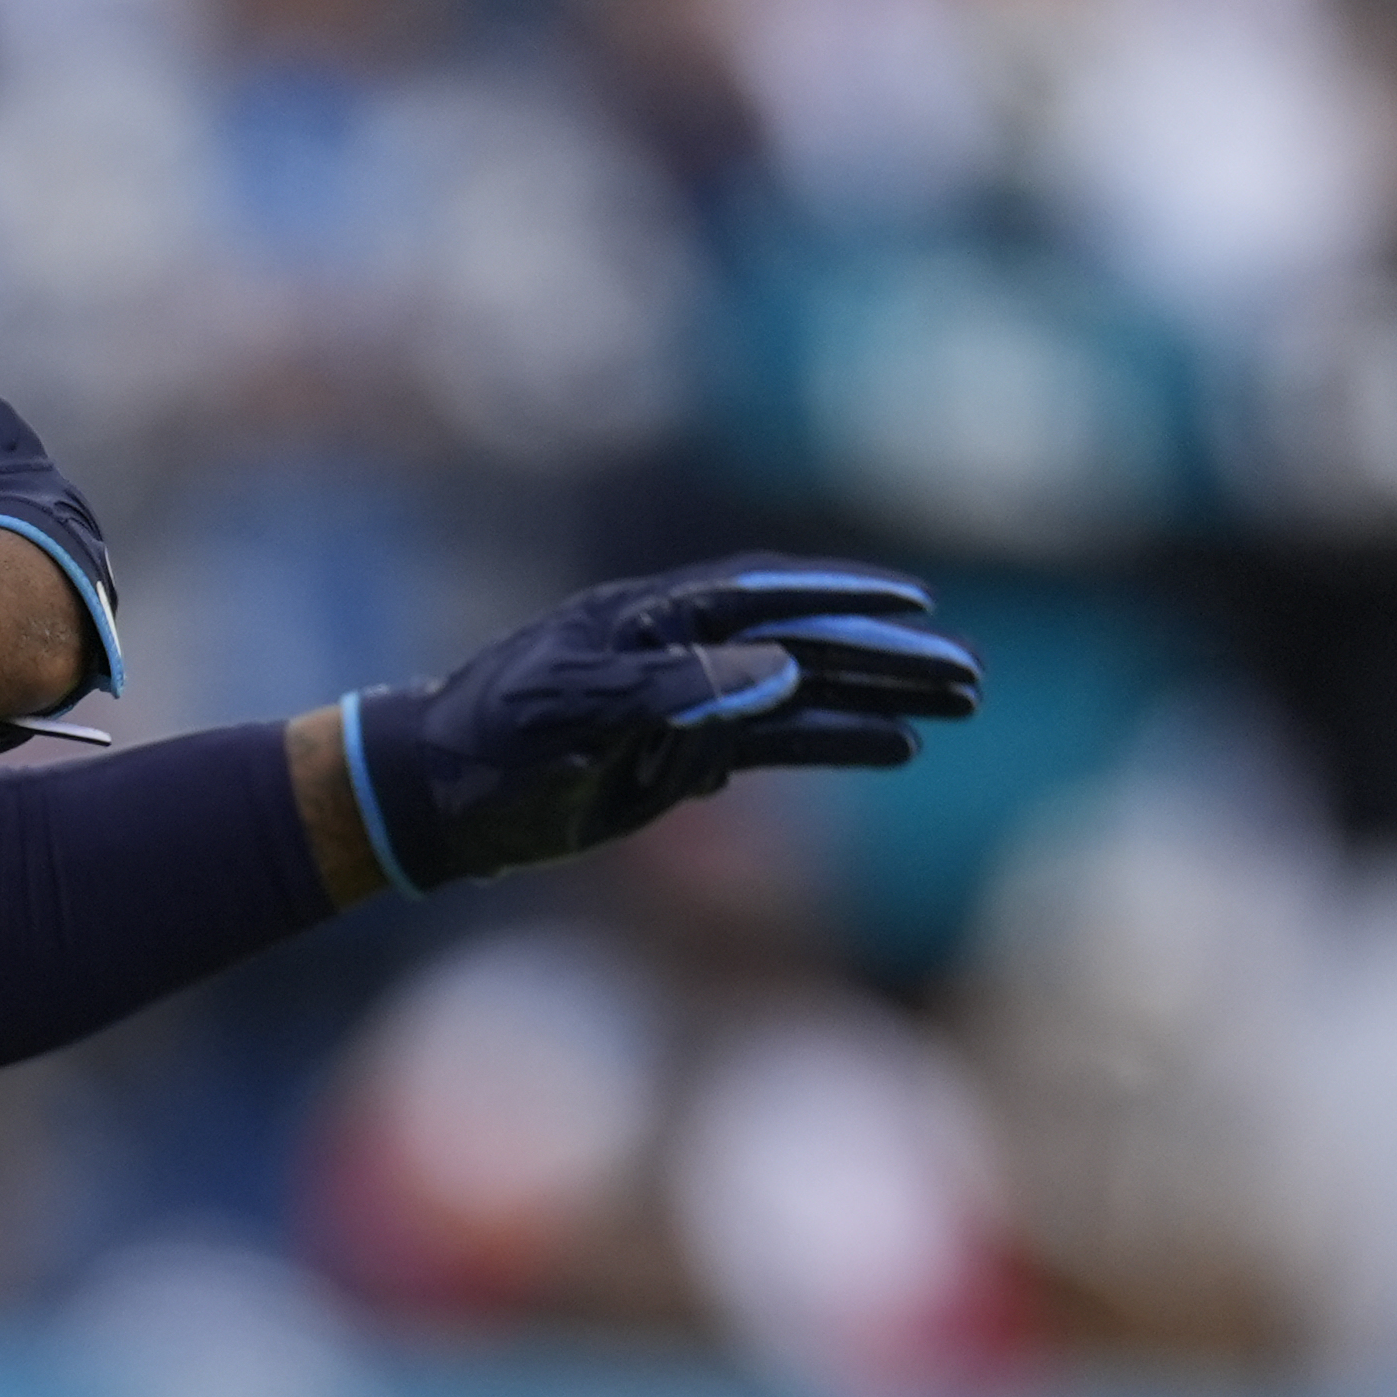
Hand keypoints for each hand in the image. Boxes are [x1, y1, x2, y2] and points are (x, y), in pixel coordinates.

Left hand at [338, 558, 981, 893]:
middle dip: (886, 654)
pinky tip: (896, 747)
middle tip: (971, 672)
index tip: (915, 606)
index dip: (842, 599)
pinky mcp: (675, 754)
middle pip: (802, 642)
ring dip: (876, 697)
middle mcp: (674, 650)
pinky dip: (833, 741)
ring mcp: (679, 701)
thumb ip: (677, 691)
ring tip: (959, 705)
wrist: (426, 799)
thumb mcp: (575, 716)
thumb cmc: (487, 744)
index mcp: (646, 619)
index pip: (765, 596)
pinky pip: (772, 744)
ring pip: (800, 693)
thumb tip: (782, 669)